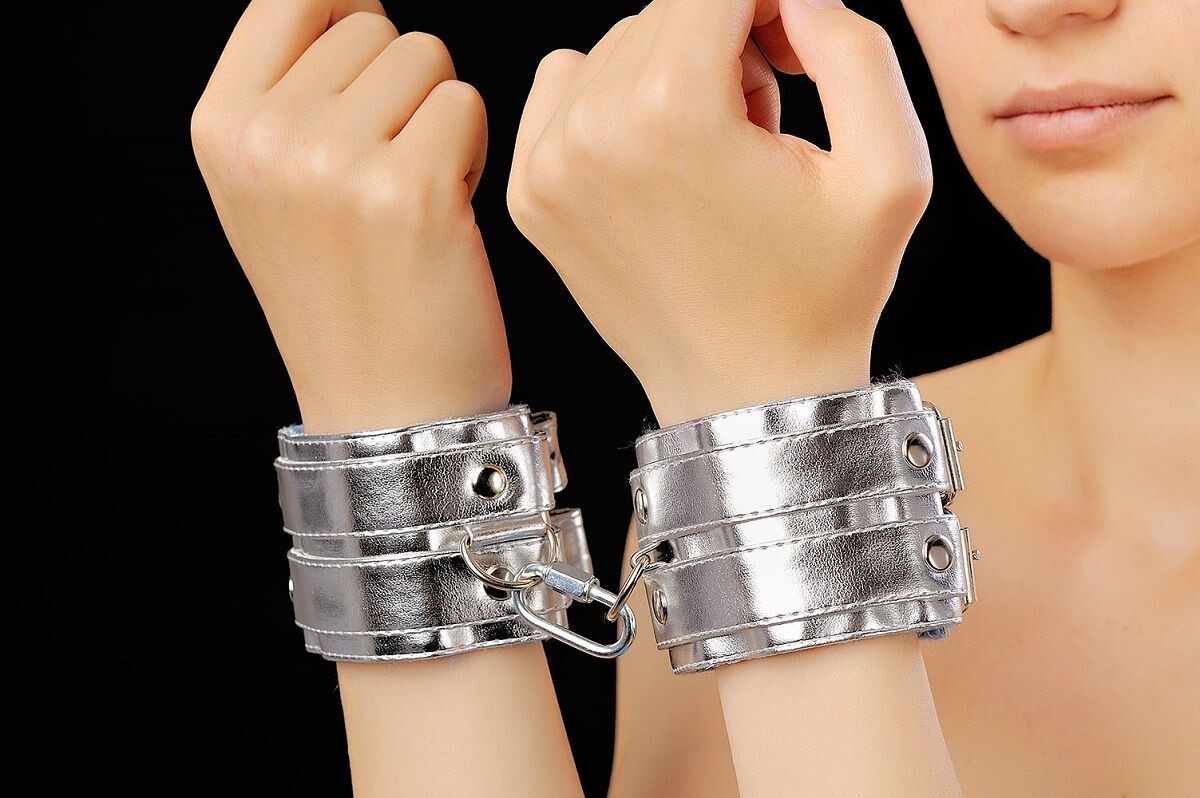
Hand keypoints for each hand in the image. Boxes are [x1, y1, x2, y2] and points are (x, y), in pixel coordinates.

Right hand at [192, 0, 507, 432]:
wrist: (384, 408)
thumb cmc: (344, 296)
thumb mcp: (273, 189)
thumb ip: (290, 94)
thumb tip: (354, 3)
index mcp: (220, 128)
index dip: (348, 12)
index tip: (372, 69)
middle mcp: (265, 138)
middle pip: (372, 26)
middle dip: (402, 85)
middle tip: (393, 166)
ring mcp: (332, 162)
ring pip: (426, 57)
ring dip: (440, 117)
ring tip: (417, 193)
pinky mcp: (408, 189)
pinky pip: (466, 105)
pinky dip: (473, 152)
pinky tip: (448, 213)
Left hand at [508, 0, 930, 425]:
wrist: (744, 397)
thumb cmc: (822, 294)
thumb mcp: (892, 170)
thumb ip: (853, 45)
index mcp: (671, 113)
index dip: (774, 2)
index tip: (800, 54)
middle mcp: (589, 130)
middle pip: (667, 8)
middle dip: (731, 34)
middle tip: (769, 113)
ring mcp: (546, 165)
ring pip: (618, 44)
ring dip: (677, 68)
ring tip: (720, 147)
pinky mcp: (530, 193)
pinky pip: (566, 87)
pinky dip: (616, 97)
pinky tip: (661, 154)